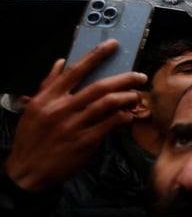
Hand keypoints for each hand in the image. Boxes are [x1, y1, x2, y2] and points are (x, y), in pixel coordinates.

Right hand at [3, 40, 146, 191]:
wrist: (27, 172)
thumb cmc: (32, 139)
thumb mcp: (34, 109)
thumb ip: (48, 84)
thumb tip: (61, 62)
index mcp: (48, 98)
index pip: (75, 70)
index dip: (96, 55)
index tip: (113, 45)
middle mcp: (61, 109)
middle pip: (100, 86)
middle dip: (125, 78)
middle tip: (139, 76)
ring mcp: (74, 125)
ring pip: (109, 103)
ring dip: (128, 97)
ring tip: (135, 96)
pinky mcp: (84, 141)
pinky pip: (111, 123)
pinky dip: (123, 117)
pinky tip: (126, 116)